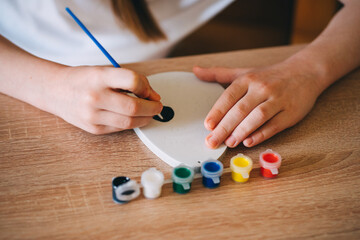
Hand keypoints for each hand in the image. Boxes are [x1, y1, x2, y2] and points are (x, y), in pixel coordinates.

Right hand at [47, 66, 161, 133]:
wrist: (55, 90)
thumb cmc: (83, 79)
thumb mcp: (104, 71)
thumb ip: (129, 80)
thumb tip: (153, 96)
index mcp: (99, 77)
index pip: (132, 80)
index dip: (146, 87)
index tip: (150, 91)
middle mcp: (94, 97)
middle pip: (133, 107)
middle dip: (152, 108)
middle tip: (158, 106)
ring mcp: (92, 115)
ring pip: (129, 122)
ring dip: (146, 118)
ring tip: (149, 113)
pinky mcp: (93, 128)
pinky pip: (120, 128)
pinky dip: (132, 124)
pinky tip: (134, 118)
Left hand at [193, 62, 321, 147]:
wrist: (306, 72)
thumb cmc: (269, 76)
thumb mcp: (244, 72)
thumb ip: (218, 74)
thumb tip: (195, 70)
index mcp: (248, 78)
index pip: (229, 96)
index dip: (217, 111)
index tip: (207, 125)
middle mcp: (262, 88)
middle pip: (240, 109)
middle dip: (224, 127)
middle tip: (212, 141)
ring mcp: (278, 100)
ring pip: (257, 117)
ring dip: (241, 131)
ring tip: (229, 143)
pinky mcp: (291, 113)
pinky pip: (274, 125)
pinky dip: (261, 134)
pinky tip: (249, 141)